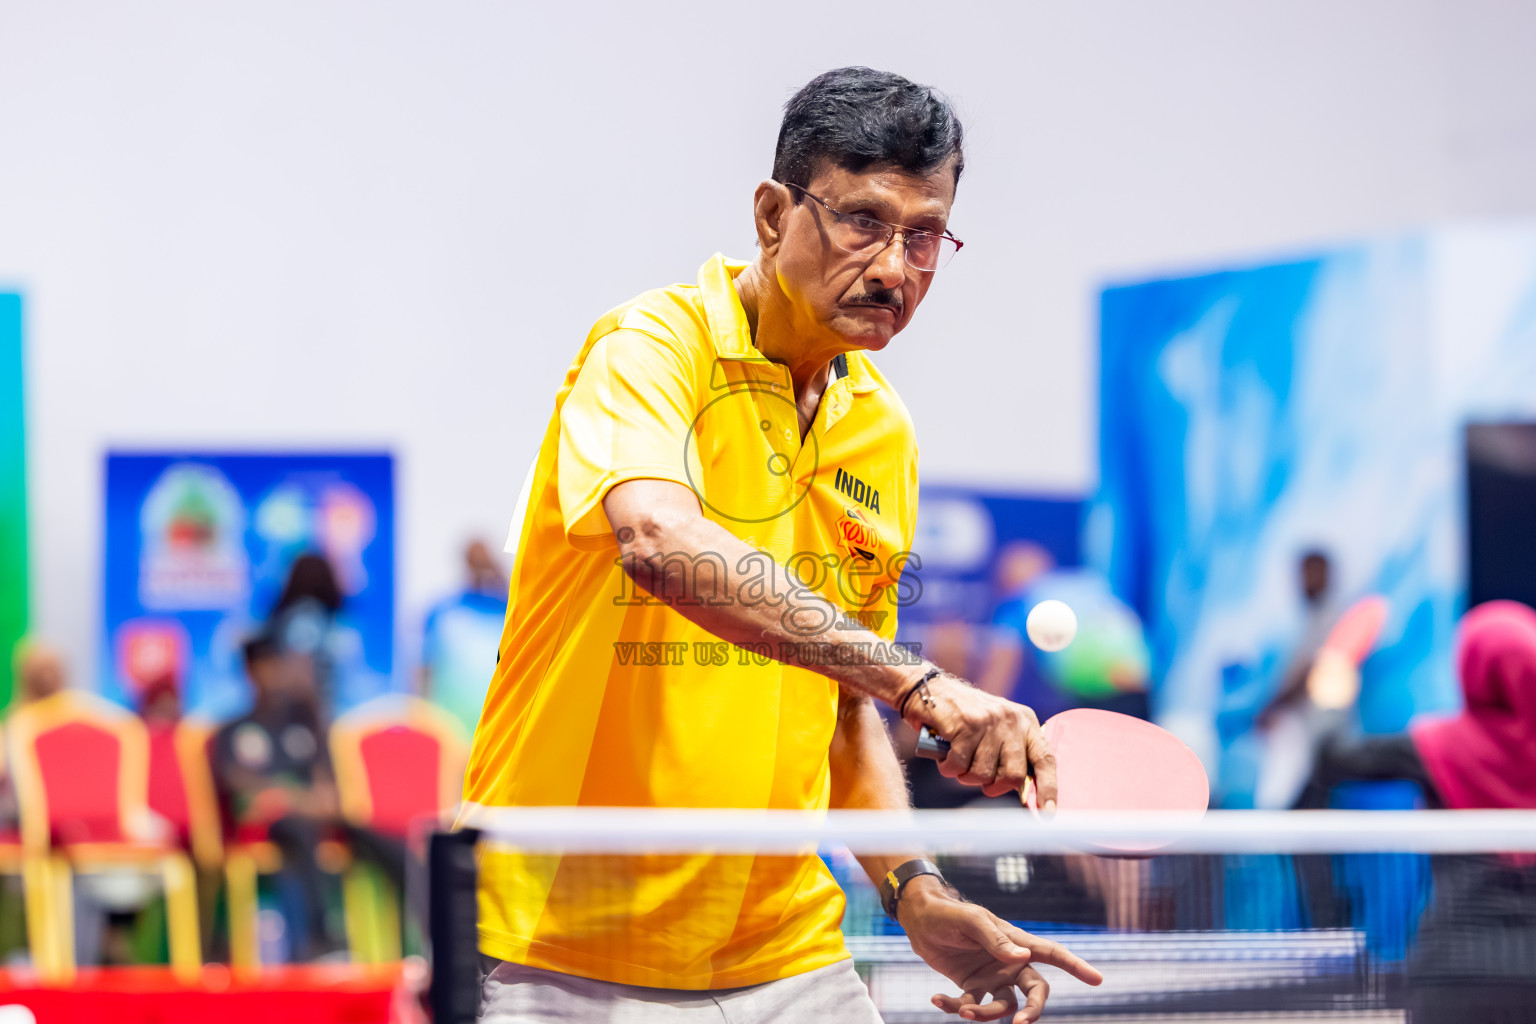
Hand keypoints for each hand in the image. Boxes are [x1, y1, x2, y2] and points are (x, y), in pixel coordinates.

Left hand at [899, 878, 1101, 1022]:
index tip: (1098, 979)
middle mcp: (1010, 963)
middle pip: (1035, 992)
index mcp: (1016, 942)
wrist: (919, 919)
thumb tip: (1022, 958)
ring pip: (1003, 1006)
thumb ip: (995, 940)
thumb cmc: (948, 913)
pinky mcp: (971, 987)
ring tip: (963, 1010)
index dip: (1076, 966)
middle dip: (1032, 1011)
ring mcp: (992, 977)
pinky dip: (955, 1007)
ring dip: (985, 1014)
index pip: (1052, 954)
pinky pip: (971, 1005)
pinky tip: (937, 1000)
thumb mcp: (969, 922)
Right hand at [903, 669, 1058, 807]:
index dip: (1048, 788)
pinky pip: (959, 766)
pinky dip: (948, 768)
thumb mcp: (997, 727)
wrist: (929, 689)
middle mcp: (1011, 720)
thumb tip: (1022, 789)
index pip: (1045, 759)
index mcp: (1025, 721)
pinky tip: (945, 754)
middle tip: (978, 778)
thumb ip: (1012, 752)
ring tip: (958, 758)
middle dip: (993, 786)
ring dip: (965, 776)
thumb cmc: (963, 717)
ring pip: (983, 774)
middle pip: (1013, 775)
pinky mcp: (965, 725)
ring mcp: (988, 722)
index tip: (1048, 813)